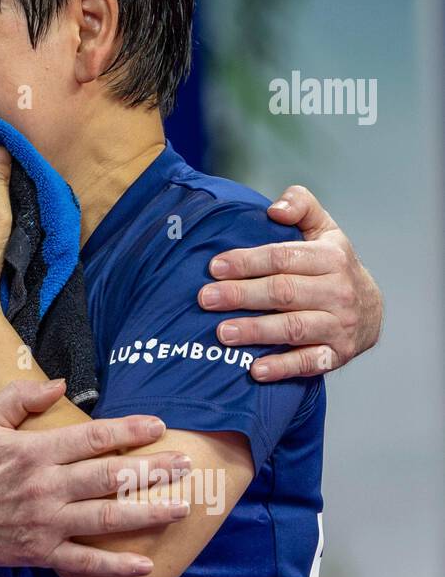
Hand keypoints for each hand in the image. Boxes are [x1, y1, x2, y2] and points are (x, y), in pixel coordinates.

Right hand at [0, 378, 190, 576]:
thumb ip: (21, 397)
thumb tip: (60, 384)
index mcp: (35, 451)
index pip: (93, 438)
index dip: (130, 430)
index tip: (159, 426)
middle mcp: (46, 487)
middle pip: (109, 476)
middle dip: (152, 470)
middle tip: (185, 464)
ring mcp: (45, 523)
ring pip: (106, 517)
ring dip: (147, 512)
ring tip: (181, 506)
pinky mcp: (40, 552)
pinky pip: (83, 562)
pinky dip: (114, 565)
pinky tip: (144, 564)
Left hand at [199, 184, 382, 381]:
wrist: (371, 310)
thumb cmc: (333, 265)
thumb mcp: (324, 229)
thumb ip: (301, 206)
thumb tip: (275, 208)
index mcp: (331, 258)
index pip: (283, 258)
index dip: (248, 261)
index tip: (215, 266)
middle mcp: (338, 292)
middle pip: (283, 292)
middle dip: (242, 295)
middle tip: (206, 298)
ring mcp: (339, 326)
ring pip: (293, 328)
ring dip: (256, 331)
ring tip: (223, 333)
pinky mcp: (336, 355)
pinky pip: (309, 363)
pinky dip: (283, 367)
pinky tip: (255, 370)